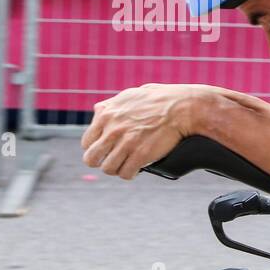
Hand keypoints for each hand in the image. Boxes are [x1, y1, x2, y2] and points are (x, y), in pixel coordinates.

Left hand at [81, 83, 205, 178]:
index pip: (87, 142)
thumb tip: (99, 111)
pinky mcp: (141, 155)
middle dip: (102, 162)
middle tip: (113, 160)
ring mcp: (126, 143)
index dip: (96, 148)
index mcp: (106, 115)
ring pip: (108, 169)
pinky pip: (126, 173)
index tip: (106, 150)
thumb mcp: (129, 95)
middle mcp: (112, 130)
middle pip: (92, 159)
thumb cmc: (160, 99)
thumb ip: (111, 105)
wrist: (182, 107)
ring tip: (126, 165)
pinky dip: (130, 174)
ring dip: (117, 169)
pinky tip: (136, 169)